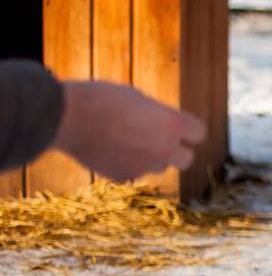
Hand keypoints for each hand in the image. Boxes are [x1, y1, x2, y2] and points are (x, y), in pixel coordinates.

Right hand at [53, 82, 206, 181]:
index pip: (199, 133)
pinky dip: (128, 164)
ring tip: (127, 140)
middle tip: (162, 140)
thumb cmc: (102, 98)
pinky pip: (134, 173)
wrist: (66, 116)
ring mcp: (145, 166)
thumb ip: (159, 116)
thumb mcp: (140, 98)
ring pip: (159, 167)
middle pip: (187, 159)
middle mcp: (164, 149)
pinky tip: (111, 149)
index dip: (190, 130)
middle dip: (178, 151)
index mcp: (172, 124)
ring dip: (151, 157)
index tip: (182, 128)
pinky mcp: (124, 177)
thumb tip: (166, 127)